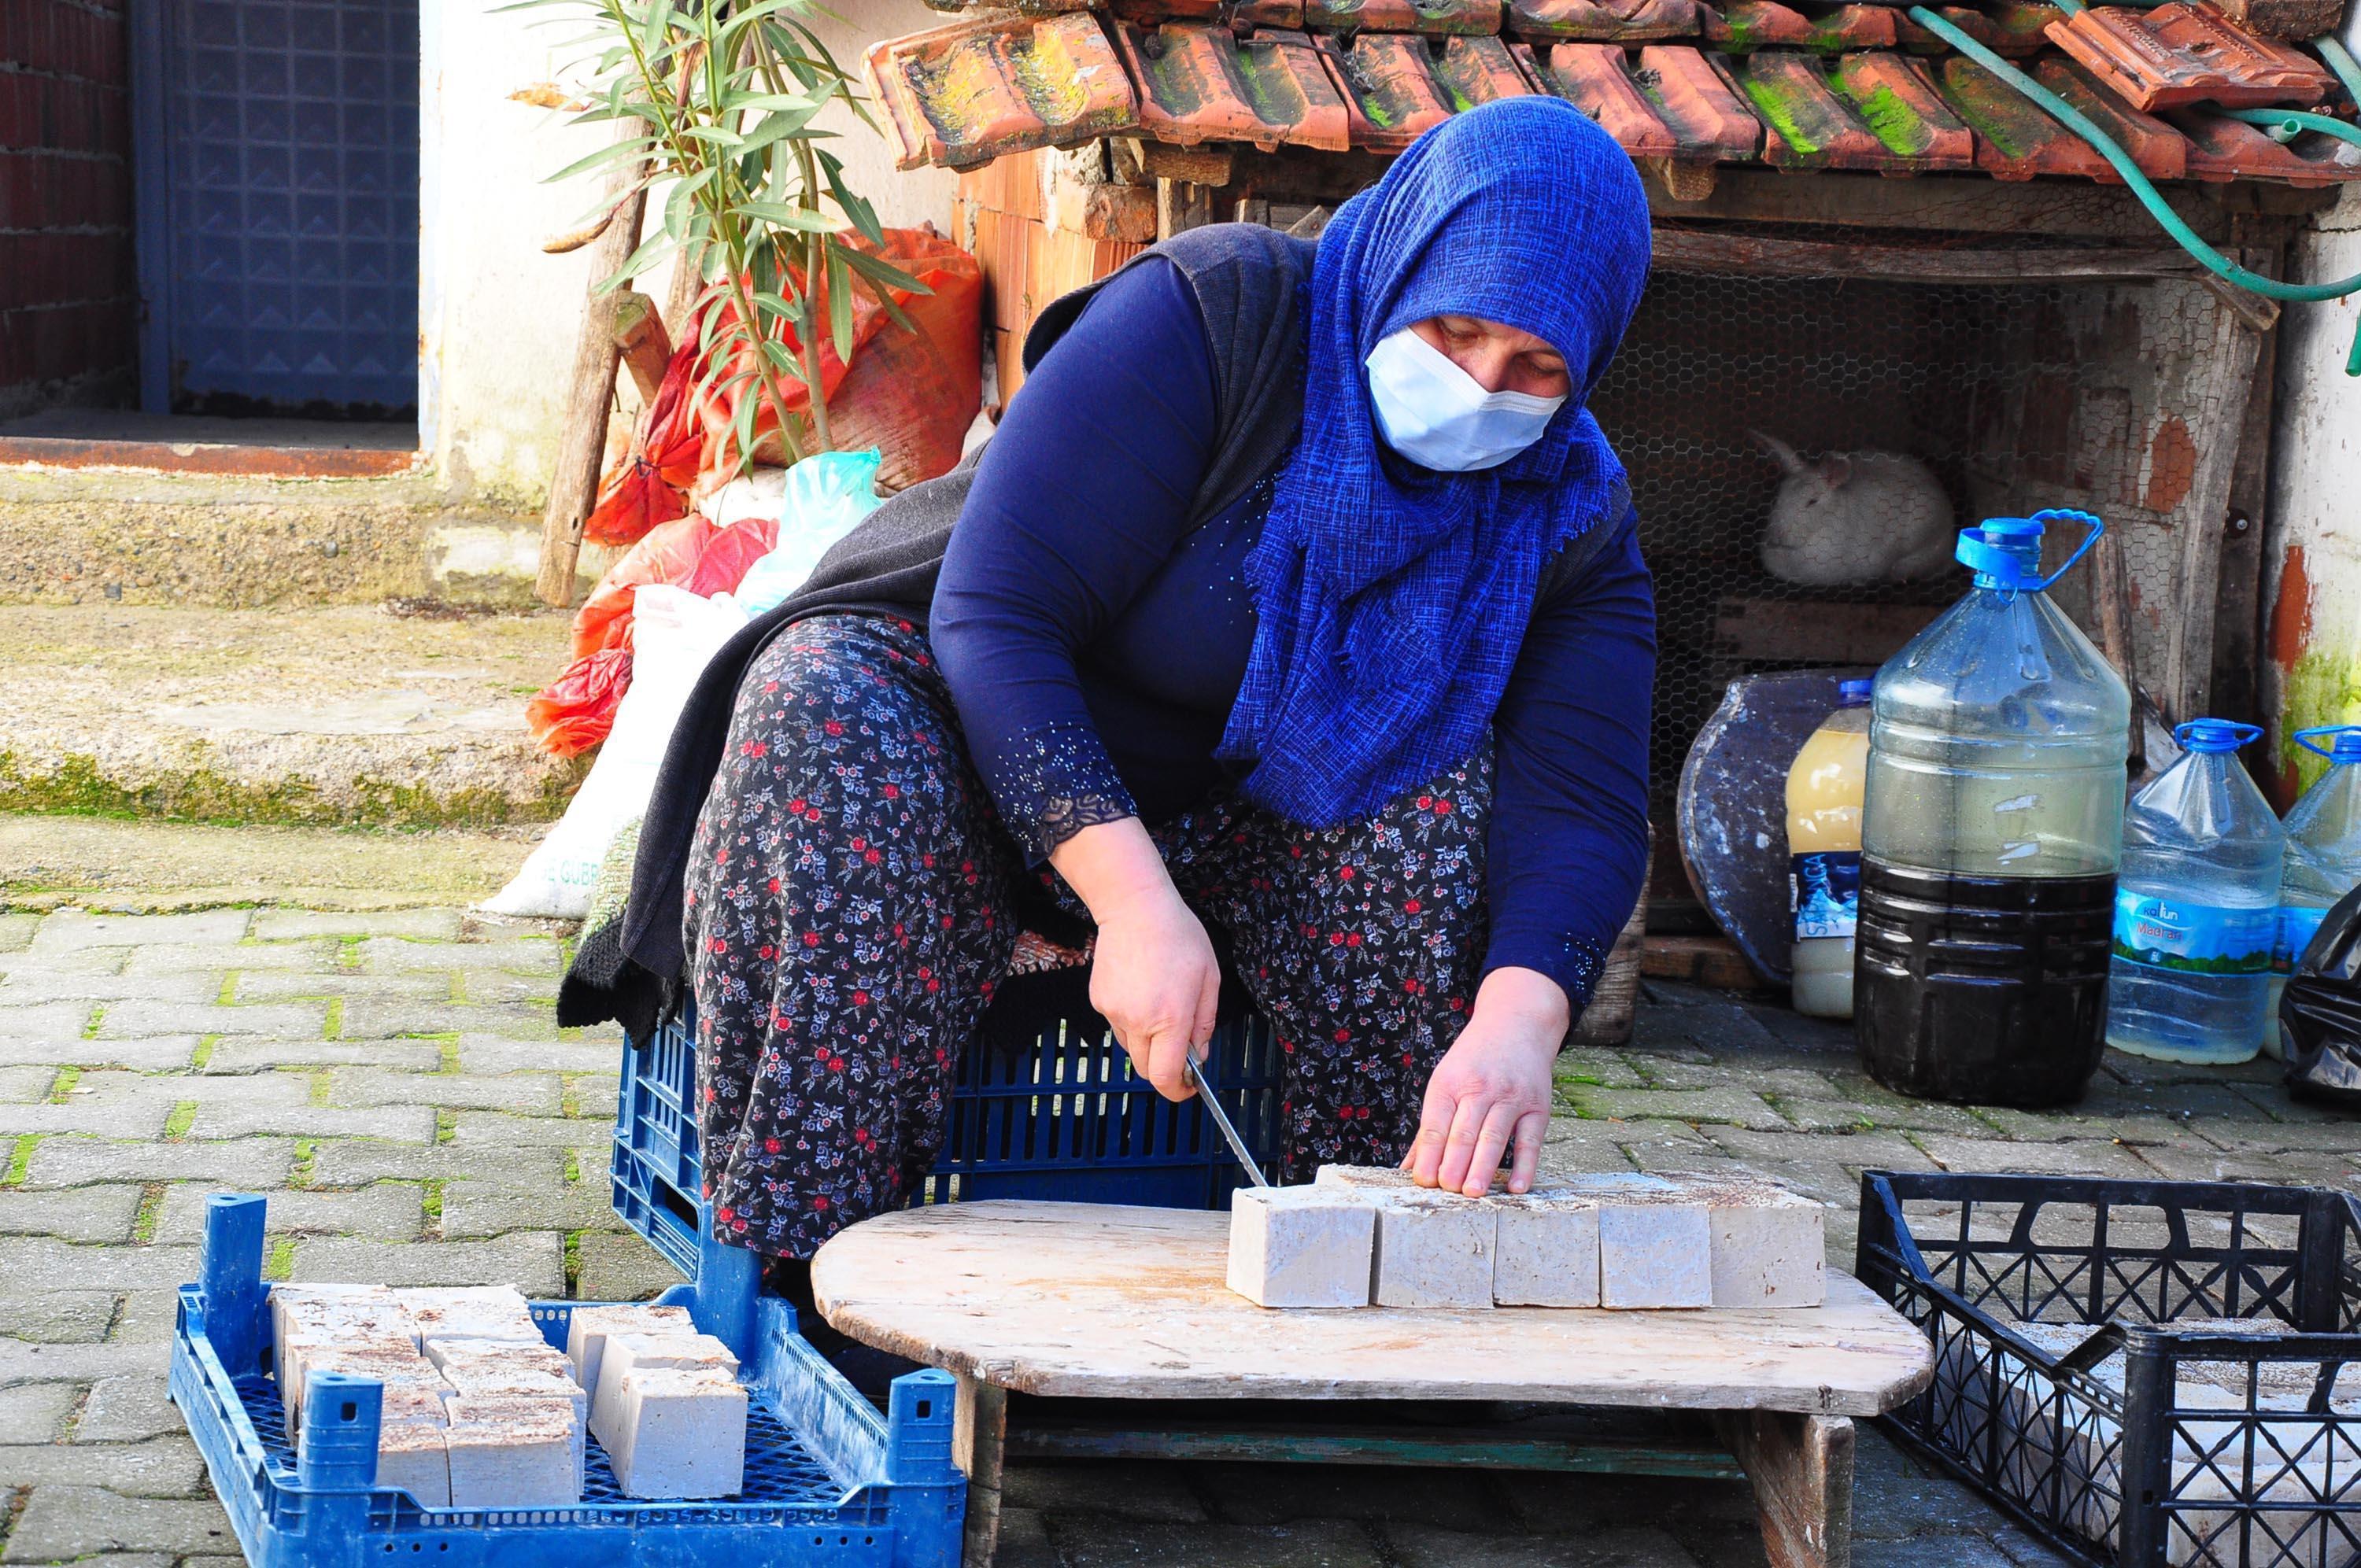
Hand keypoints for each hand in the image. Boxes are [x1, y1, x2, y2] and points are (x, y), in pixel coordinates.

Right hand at [1049, 818, 1219, 1102]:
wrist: (1134, 908)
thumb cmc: (1178, 936)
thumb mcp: (1209, 978)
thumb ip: (1205, 1023)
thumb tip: (1199, 1055)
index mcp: (1170, 1018)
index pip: (1165, 1076)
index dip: (1177, 1091)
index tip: (1188, 1087)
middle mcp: (1138, 1021)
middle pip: (1145, 1069)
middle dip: (1164, 1068)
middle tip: (1180, 1049)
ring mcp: (1114, 1012)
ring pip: (1132, 1048)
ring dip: (1148, 1043)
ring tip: (1160, 1005)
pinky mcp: (1098, 1001)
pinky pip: (1118, 1026)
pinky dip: (1132, 1021)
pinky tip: (1142, 991)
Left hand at [1404, 967, 1567, 1195]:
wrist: (1517, 1023)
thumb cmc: (1474, 1060)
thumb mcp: (1445, 1081)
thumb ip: (1430, 1127)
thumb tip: (1410, 1168)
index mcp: (1449, 1083)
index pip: (1435, 1125)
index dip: (1428, 1155)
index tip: (1423, 1182)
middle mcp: (1479, 1088)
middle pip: (1463, 1133)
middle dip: (1453, 1165)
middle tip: (1447, 1192)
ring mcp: (1511, 1097)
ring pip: (1493, 1137)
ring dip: (1482, 1167)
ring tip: (1472, 1193)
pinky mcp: (1537, 1106)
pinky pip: (1530, 1141)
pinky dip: (1524, 1166)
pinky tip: (1515, 1188)